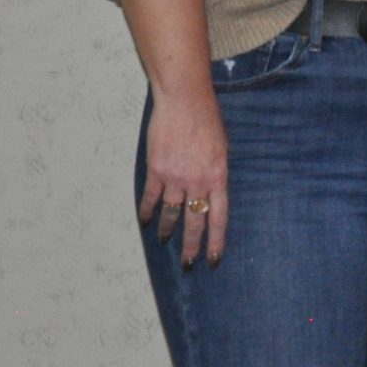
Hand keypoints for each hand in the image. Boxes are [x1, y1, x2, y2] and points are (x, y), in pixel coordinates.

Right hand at [138, 89, 228, 266]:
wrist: (185, 101)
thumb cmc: (208, 120)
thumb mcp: (222, 148)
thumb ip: (215, 172)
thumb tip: (209, 190)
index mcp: (218, 176)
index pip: (218, 217)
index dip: (216, 240)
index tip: (214, 259)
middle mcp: (197, 181)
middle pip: (194, 221)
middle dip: (191, 245)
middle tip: (188, 265)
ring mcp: (175, 177)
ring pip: (171, 213)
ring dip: (167, 230)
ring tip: (165, 242)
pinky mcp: (156, 170)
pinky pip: (150, 197)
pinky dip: (146, 210)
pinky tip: (144, 221)